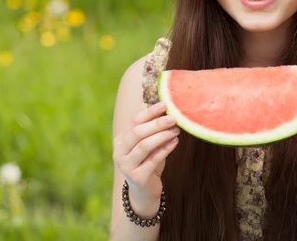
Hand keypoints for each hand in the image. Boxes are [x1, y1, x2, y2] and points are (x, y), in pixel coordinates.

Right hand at [112, 102, 179, 216]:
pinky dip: (165, 149)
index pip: (133, 122)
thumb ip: (152, 130)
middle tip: (173, 118)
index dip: (149, 112)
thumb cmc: (148, 162)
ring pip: (144, 146)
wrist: (145, 191)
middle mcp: (119, 153)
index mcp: (120, 140)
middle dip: (156, 124)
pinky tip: (175, 142)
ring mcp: (126, 166)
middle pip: (137, 133)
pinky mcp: (137, 177)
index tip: (164, 105)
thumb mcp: (147, 145)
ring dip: (162, 136)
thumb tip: (168, 110)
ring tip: (176, 130)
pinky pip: (153, 159)